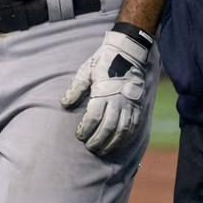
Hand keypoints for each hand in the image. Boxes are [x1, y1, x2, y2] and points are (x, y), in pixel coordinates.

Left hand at [60, 26, 151, 155]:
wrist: (128, 51)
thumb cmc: (104, 61)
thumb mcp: (86, 71)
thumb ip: (75, 89)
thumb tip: (64, 104)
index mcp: (103, 92)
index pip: (94, 117)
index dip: (86, 129)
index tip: (79, 135)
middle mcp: (118, 101)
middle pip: (107, 128)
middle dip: (97, 140)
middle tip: (89, 147)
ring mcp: (130, 104)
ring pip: (121, 131)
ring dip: (111, 143)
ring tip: (102, 150)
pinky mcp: (138, 106)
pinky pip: (133, 127)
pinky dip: (125, 138)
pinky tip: (118, 143)